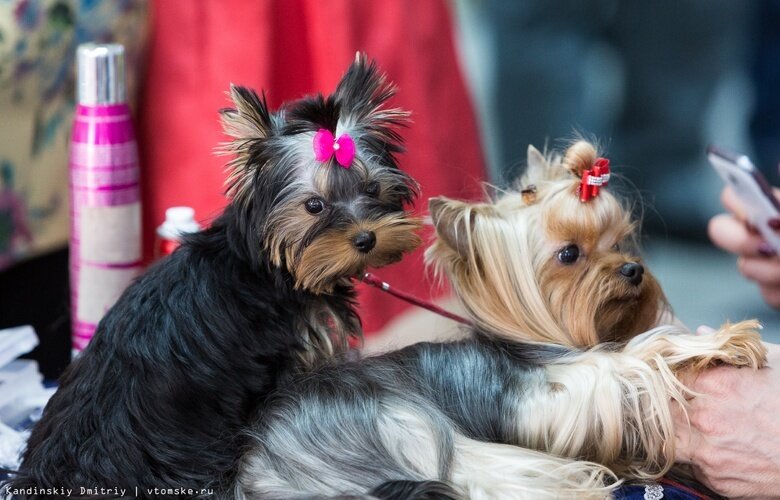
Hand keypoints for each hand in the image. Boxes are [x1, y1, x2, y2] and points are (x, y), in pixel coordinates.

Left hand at [674, 341, 779, 497]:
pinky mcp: (715, 479)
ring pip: (668, 442)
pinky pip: (692, 466)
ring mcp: (707, 453)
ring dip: (675, 435)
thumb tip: (699, 331)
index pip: (664, 378)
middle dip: (665, 407)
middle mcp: (703, 420)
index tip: (669, 381)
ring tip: (694, 431)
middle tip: (676, 407)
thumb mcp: (772, 364)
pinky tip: (719, 451)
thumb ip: (728, 348)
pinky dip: (699, 459)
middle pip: (660, 410)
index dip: (666, 379)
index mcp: (713, 386)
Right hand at [709, 186, 779, 307]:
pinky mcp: (773, 291)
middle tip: (767, 248)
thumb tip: (774, 187)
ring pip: (746, 267)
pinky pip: (767, 295)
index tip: (754, 216)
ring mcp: (764, 263)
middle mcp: (760, 233)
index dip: (735, 202)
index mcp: (767, 209)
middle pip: (721, 231)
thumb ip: (777, 206)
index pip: (732, 196)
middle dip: (739, 241)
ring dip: (769, 272)